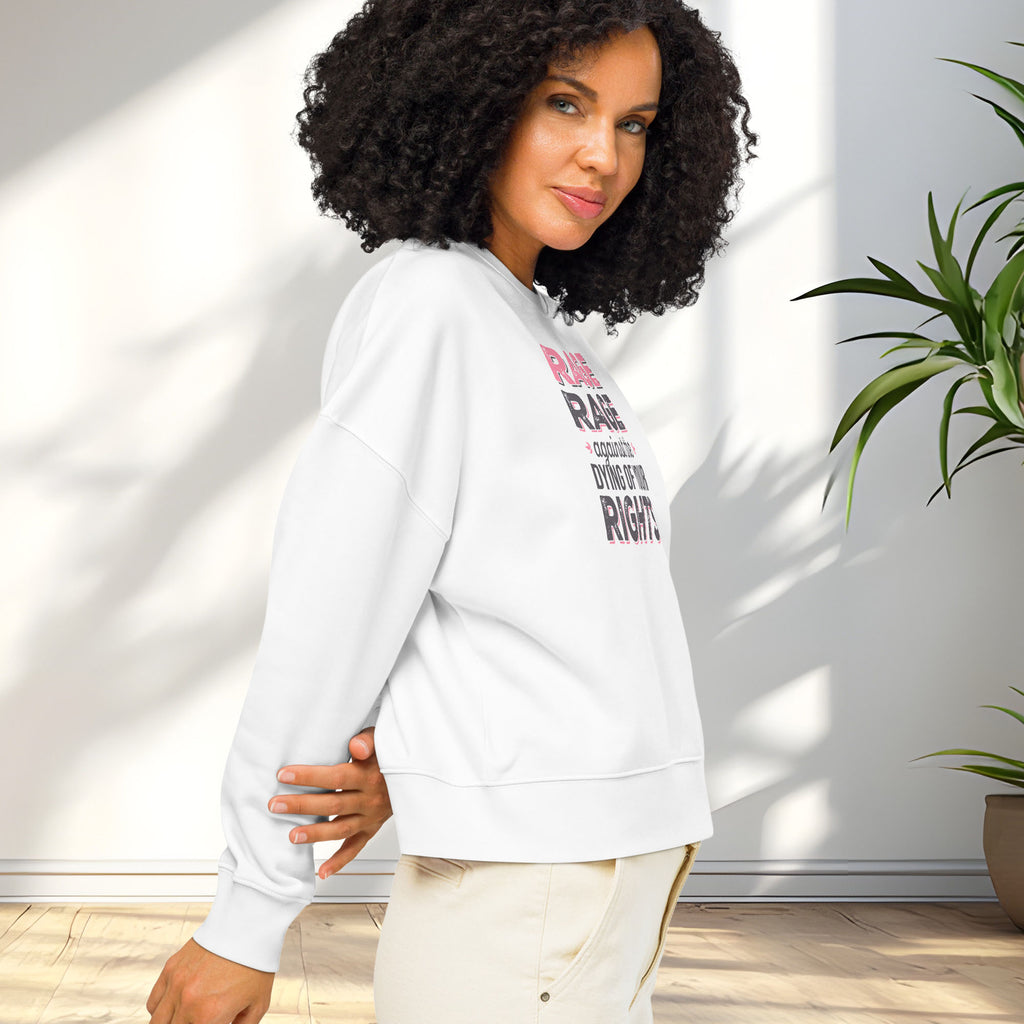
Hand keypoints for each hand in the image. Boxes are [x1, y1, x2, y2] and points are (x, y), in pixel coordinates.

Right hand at [146, 938, 272, 1023]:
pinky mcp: (170, 968)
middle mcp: (187, 1002)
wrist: (248, 926)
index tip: (212, 1023)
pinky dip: (160, 1010)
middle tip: (199, 1021)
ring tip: (185, 1018)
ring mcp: (176, 984)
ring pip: (156, 1022)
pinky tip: (175, 1008)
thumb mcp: (258, 1005)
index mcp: (208, 1016)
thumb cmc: (256, 963)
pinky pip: (153, 1002)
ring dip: (169, 1023)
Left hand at [269, 726, 392, 878]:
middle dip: (302, 805)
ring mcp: (371, 817)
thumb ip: (368, 740)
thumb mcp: (382, 739)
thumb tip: (355, 746)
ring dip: (316, 834)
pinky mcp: (372, 829)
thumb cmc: (390, 754)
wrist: (416, 773)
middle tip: (276, 805)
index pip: (336, 776)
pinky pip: (356, 847)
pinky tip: (322, 871)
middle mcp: (371, 799)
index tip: (284, 775)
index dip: (309, 776)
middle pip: (333, 804)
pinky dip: (340, 861)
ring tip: (292, 836)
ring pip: (341, 829)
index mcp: (370, 775)